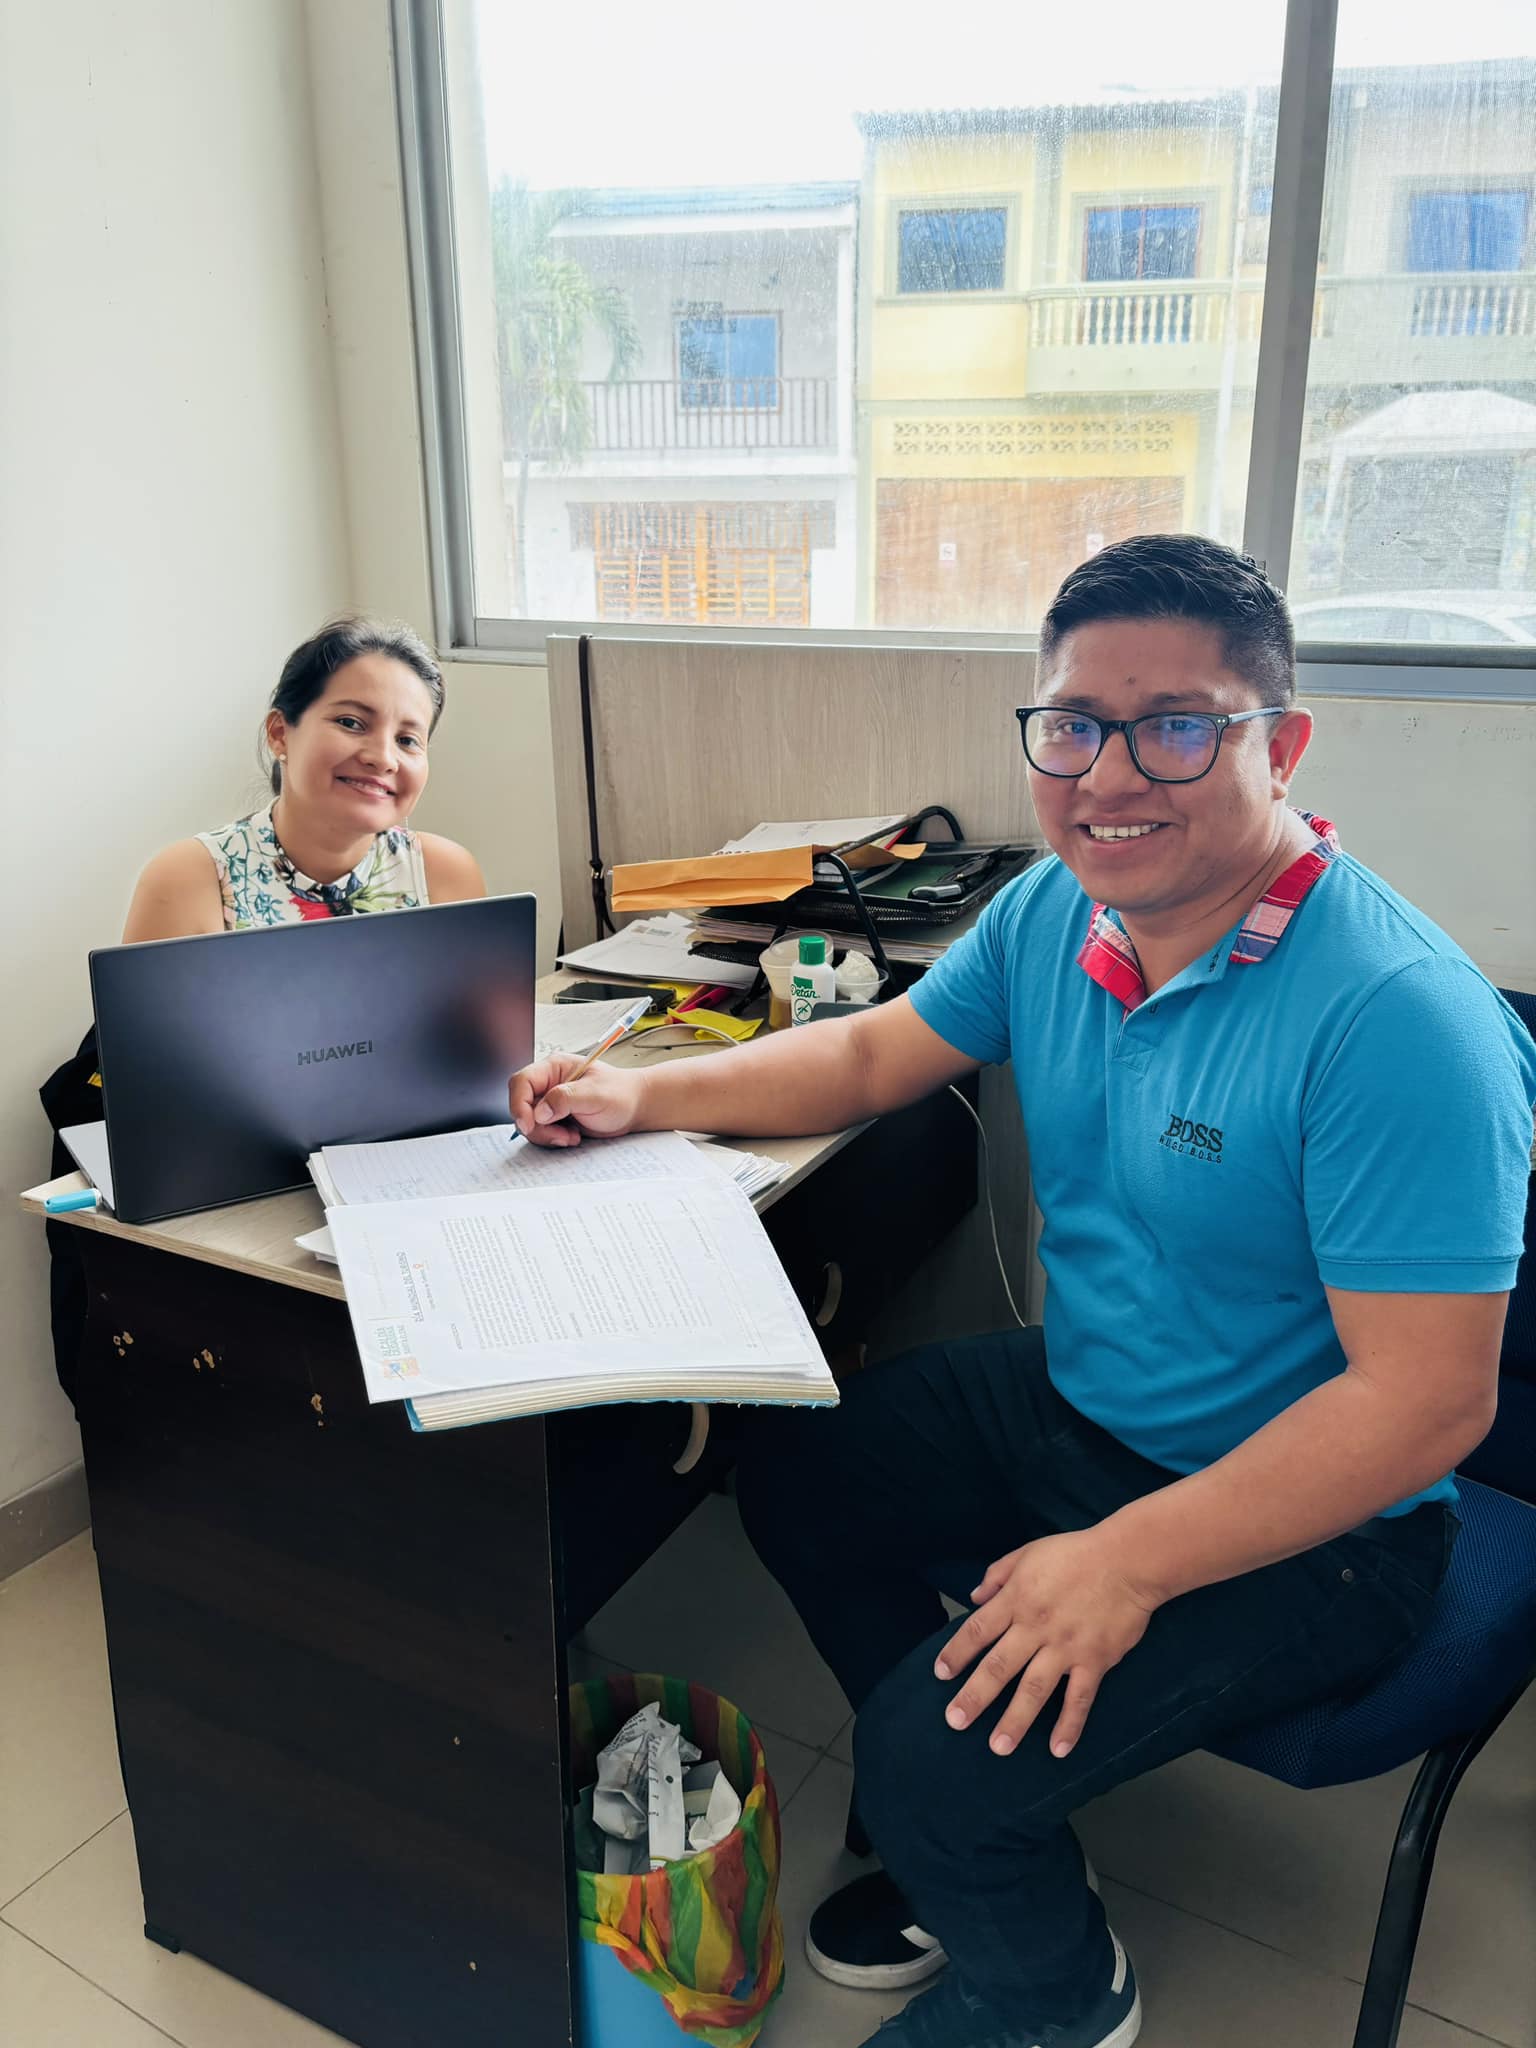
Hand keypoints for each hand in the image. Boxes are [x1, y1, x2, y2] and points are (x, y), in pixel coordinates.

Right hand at [508, 1055, 644, 1147]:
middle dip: (536, 1126)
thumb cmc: (621, 1093)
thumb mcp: (596, 1094)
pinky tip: (573, 1136)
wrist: (634, 1109)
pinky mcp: (555, 1119)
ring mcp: (550, 1103)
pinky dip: (553, 1139)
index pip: (522, 1082)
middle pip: (522, 1106)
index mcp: (554, 1068)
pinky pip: (540, 1133)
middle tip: (560, 1134)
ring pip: (529, 1123)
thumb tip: (540, 1111)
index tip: (528, 1124)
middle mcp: (548, 1084)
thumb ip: (566, 1099)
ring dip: (547, 1135)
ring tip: (571, 1135)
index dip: (519, 1104)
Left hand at [933, 1528, 1159, 1758]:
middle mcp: (1036, 1627)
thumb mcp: (1028, 1553)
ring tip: (998, 1747)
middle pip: (998, 1667)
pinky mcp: (1095, 1660)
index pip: (977, 1630)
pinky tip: (1058, 1750)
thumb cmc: (1075, 1554)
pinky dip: (1069, 1725)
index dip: (956, 1653)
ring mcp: (1065, 1647)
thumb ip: (998, 1575)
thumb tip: (973, 1597)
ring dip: (1015, 1721)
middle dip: (974, 1696)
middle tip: (955, 1722)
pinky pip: (1079, 1698)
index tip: (940, 1675)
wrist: (1127, 1560)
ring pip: (1034, 1689)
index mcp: (1016, 1599)